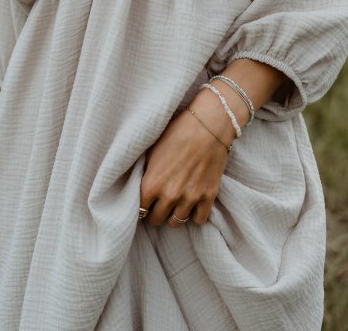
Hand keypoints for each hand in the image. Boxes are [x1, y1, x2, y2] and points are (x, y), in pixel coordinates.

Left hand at [139, 100, 230, 226]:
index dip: (141, 206)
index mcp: (151, 184)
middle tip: (159, 203)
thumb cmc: (177, 132)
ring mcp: (190, 198)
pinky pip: (199, 220)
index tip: (145, 202)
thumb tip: (139, 186)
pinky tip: (192, 204)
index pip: (139, 210)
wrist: (207, 125)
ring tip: (175, 204)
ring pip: (176, 222)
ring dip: (174, 214)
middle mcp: (169, 195)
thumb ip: (145, 172)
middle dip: (156, 212)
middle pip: (156, 219)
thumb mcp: (152, 150)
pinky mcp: (208, 196)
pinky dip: (195, 214)